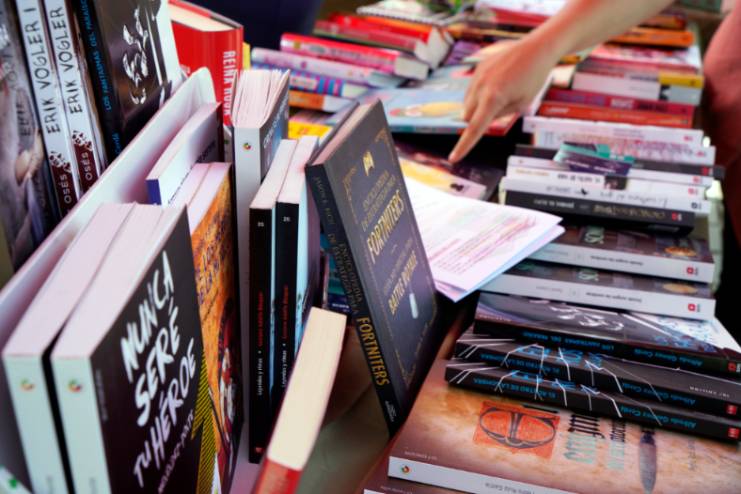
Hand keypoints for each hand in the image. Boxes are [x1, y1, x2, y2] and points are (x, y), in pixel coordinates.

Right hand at [448, 38, 559, 162]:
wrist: (537, 48)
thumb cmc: (534, 77)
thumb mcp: (521, 104)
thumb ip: (500, 115)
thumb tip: (481, 118)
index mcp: (493, 98)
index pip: (474, 128)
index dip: (463, 146)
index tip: (453, 158)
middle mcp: (481, 87)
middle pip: (467, 116)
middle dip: (476, 120)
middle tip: (500, 110)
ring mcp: (477, 76)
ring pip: (467, 103)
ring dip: (477, 108)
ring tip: (502, 94)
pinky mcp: (478, 68)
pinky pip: (471, 89)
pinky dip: (479, 94)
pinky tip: (498, 84)